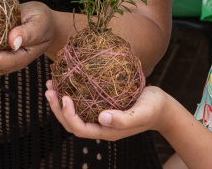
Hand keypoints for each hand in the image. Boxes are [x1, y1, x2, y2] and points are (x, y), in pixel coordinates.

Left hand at [45, 82, 168, 140]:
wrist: (162, 106)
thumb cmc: (153, 108)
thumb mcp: (141, 113)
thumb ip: (124, 119)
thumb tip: (102, 118)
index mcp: (107, 131)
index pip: (80, 129)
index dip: (68, 116)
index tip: (65, 97)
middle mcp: (100, 125)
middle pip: (71, 123)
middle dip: (58, 108)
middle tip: (50, 90)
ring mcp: (100, 116)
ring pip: (74, 113)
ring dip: (60, 101)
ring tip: (51, 84)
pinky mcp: (101, 105)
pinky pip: (82, 102)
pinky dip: (71, 92)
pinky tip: (67, 80)